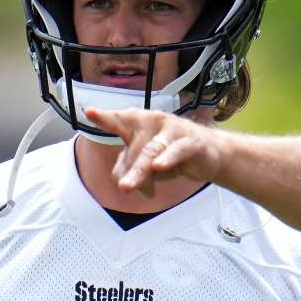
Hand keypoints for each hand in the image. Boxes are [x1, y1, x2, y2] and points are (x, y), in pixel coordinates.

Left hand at [84, 107, 225, 196]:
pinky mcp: (191, 142)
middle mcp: (155, 122)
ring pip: (152, 151)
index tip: (89, 113)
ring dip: (140, 170)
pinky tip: (159, 166)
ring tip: (128, 186)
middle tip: (125, 188)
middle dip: (130, 169)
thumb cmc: (171, 154)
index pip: (120, 120)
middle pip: (135, 147)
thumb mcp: (145, 164)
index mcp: (139, 124)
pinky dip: (168, 158)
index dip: (105, 117)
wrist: (210, 155)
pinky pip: (177, 151)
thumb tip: (121, 181)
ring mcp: (174, 131)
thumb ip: (128, 169)